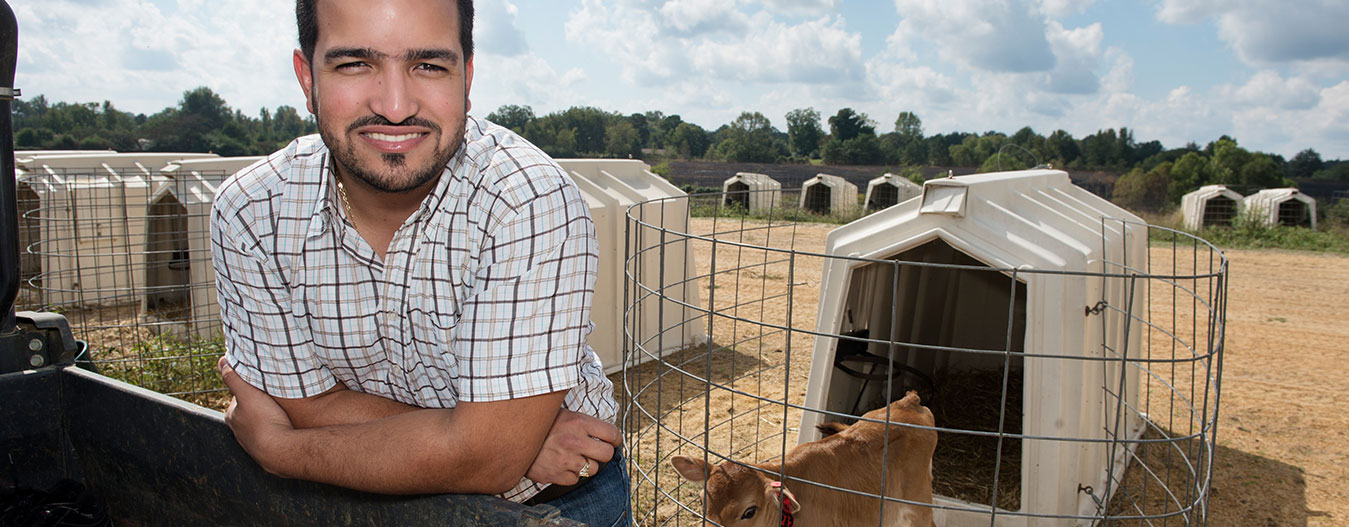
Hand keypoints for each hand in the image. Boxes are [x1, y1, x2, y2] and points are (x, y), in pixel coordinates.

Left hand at [219, 356, 294, 474]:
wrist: (280, 450)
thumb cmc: (263, 421)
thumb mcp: (247, 394)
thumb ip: (234, 377)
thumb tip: (222, 361)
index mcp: (232, 417)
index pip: (239, 397)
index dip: (250, 387)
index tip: (262, 383)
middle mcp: (239, 431)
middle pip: (249, 410)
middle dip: (259, 403)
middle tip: (274, 394)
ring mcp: (253, 442)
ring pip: (260, 423)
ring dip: (269, 416)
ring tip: (281, 409)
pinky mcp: (268, 450)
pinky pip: (271, 434)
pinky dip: (276, 428)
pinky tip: (285, 424)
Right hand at [525, 408, 619, 485]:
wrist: (512, 438)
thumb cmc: (539, 425)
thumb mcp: (562, 413)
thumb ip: (583, 421)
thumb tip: (604, 430)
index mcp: (579, 422)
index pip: (612, 434)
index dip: (615, 438)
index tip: (612, 440)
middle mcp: (575, 441)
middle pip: (607, 454)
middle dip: (603, 453)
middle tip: (595, 450)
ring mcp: (567, 460)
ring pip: (593, 469)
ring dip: (586, 464)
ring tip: (573, 456)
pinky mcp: (557, 475)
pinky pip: (576, 479)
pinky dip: (571, 474)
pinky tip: (562, 464)